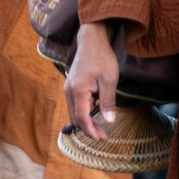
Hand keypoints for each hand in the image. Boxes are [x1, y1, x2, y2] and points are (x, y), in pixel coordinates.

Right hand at [64, 23, 118, 138]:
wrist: (91, 40)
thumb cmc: (102, 58)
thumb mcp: (110, 80)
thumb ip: (108, 101)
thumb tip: (110, 121)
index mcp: (78, 91)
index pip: (82, 118)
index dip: (91, 131)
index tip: (102, 138)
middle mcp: (69, 92)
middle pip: (76, 118)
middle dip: (89, 129)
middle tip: (104, 137)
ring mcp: (68, 89)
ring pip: (74, 113)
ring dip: (86, 123)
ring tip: (101, 129)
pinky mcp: (71, 87)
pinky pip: (75, 106)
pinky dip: (83, 114)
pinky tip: (95, 115)